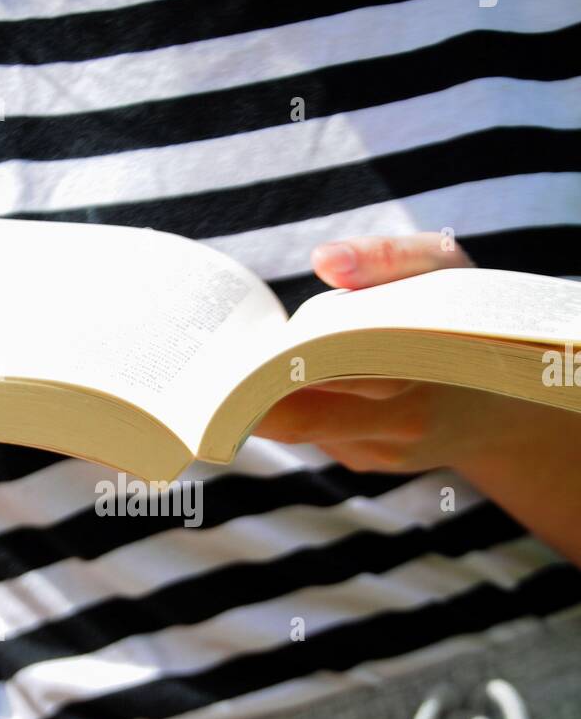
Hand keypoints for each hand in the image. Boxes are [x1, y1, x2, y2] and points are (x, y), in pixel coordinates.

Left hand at [253, 232, 580, 565]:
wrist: (508, 400)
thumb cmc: (467, 317)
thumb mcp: (450, 271)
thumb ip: (391, 258)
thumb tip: (325, 262)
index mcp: (415, 372)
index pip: (324, 375)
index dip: (271, 370)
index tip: (233, 355)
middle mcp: (398, 424)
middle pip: (299, 418)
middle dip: (248, 397)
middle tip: (209, 372)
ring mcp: (380, 451)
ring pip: (302, 429)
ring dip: (262, 402)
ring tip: (230, 370)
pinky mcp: (367, 461)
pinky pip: (316, 434)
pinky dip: (291, 407)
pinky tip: (270, 381)